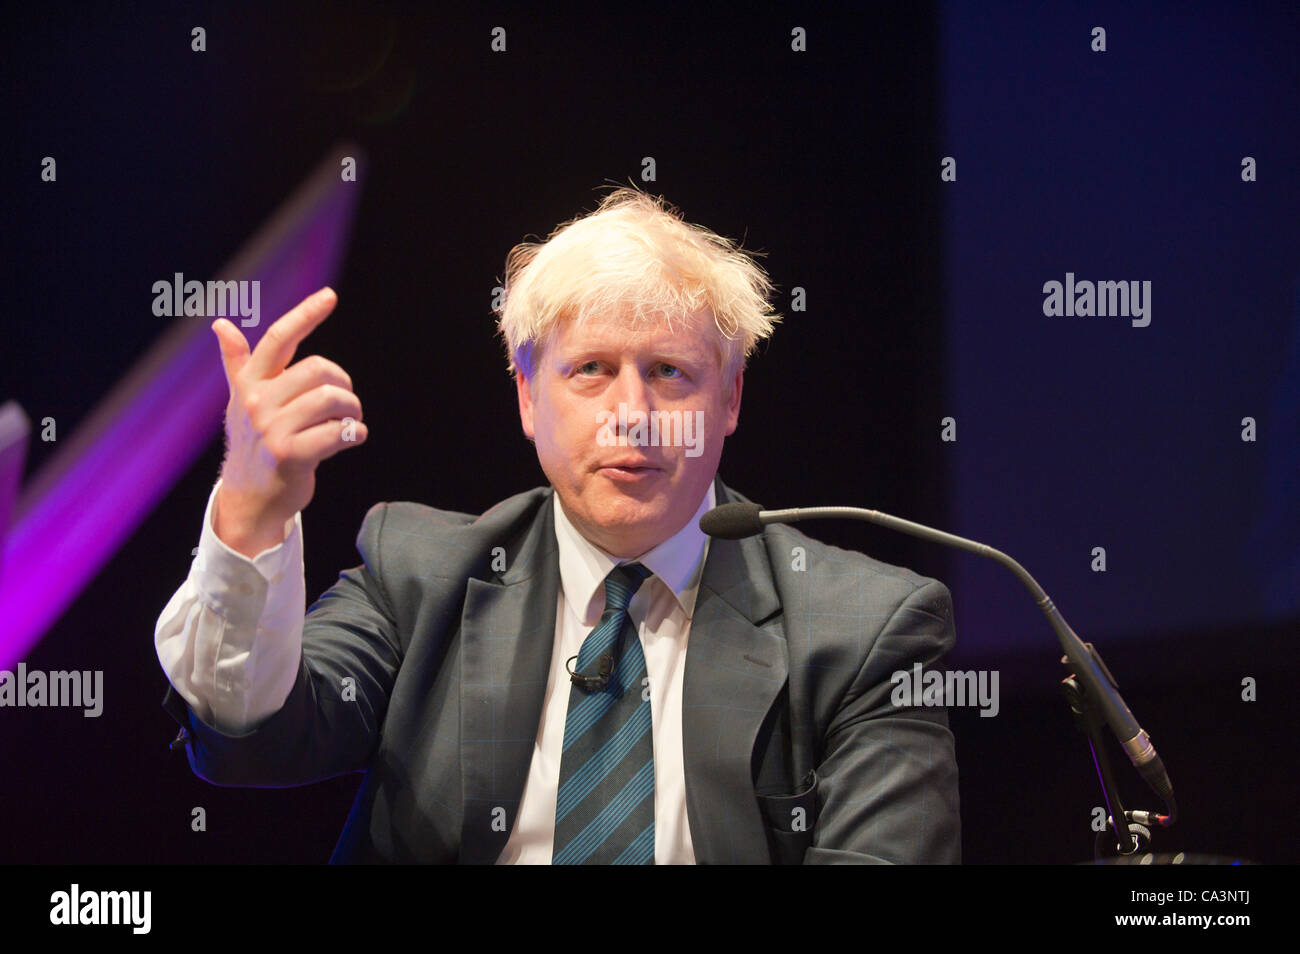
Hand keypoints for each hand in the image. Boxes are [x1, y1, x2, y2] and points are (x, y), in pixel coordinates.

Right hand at [211, 287, 366, 556]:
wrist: (250, 497)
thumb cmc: (255, 444)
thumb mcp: (242, 401)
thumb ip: (238, 363)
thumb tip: (220, 325)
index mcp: (250, 382)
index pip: (279, 339)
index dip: (305, 314)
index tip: (329, 296)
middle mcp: (257, 401)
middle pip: (319, 370)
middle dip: (344, 386)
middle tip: (347, 404)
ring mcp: (271, 428)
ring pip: (331, 400)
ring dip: (353, 411)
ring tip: (352, 422)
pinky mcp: (289, 454)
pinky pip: (337, 433)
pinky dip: (354, 434)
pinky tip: (352, 438)